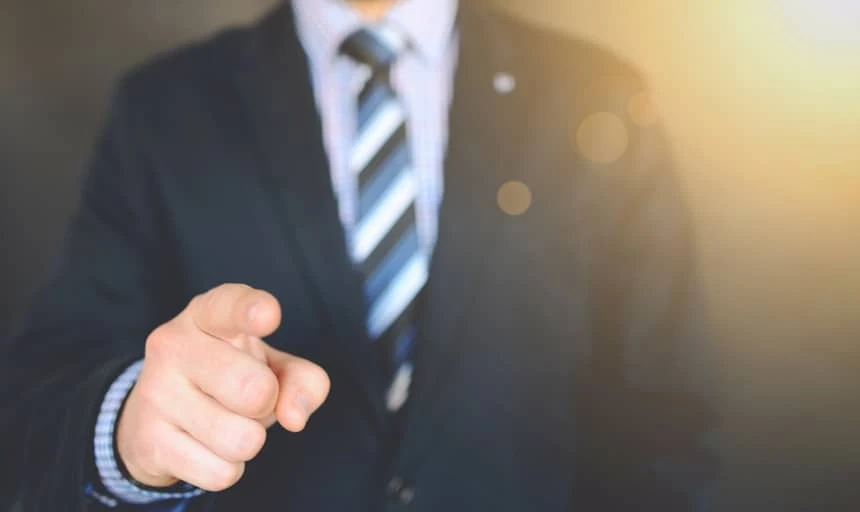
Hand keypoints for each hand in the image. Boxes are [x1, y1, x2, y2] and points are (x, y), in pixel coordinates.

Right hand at [116, 284, 329, 490]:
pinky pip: (220, 472)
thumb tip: (294, 416)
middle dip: (267, 405)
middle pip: (256, 390)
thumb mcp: (272, 366)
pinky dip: (227, 468)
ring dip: (248, 441)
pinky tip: (205, 448)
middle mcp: (174, 344)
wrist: (157, 415)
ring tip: (226, 422)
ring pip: (241, 440)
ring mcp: (156, 391)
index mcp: (208, 315)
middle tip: (249, 398)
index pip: (229, 306)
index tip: (268, 315)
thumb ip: (304, 380)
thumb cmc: (230, 378)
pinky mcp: (148, 439)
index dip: (252, 311)